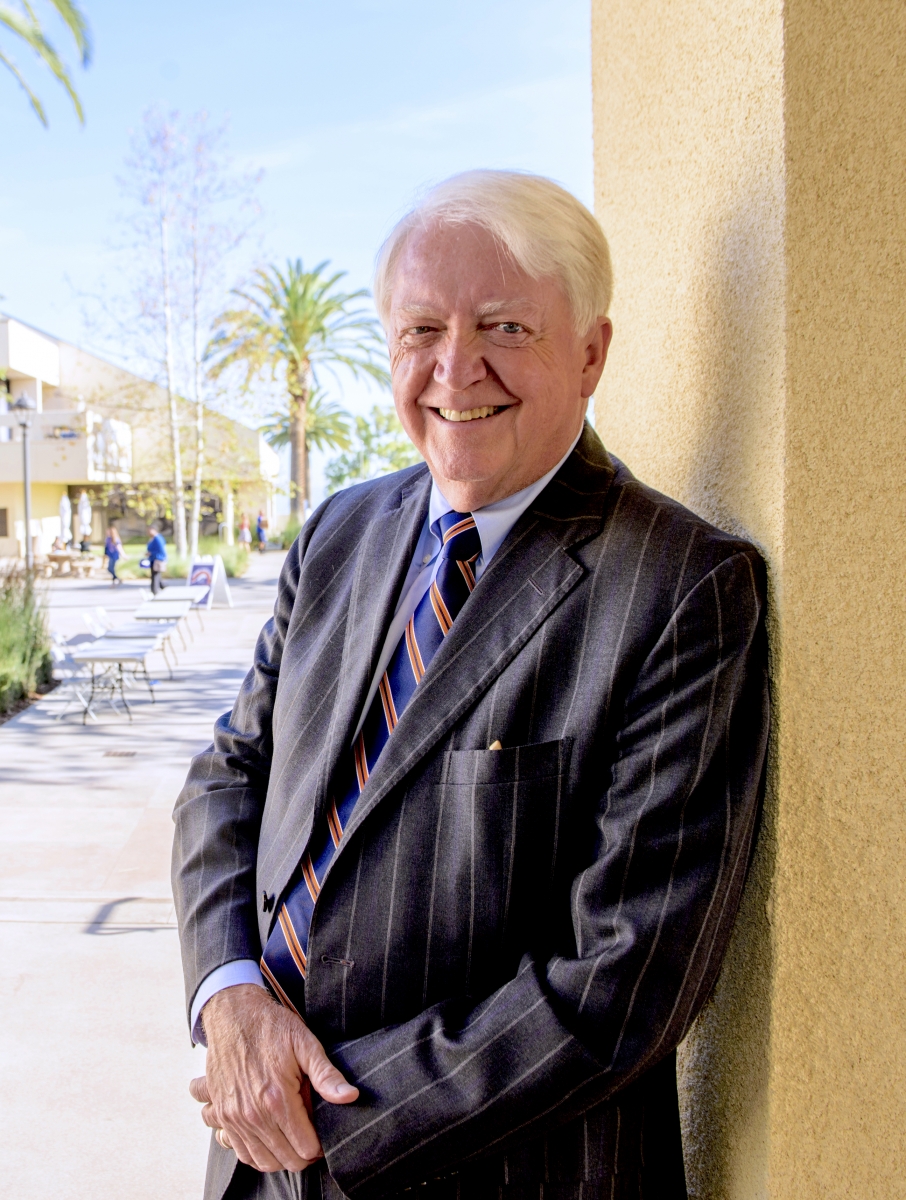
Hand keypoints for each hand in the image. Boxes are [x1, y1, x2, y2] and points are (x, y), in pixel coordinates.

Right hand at [189, 983, 358, 1173]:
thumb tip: (351, 1097)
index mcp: (277, 1098)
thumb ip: (326, 1075)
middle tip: (313, 1136)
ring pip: (264, 1162)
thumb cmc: (272, 1027)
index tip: (325, 1133)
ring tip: (295, 1139)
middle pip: (288, 1160)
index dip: (321, 1144)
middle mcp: (253, 1114)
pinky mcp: (223, 1116)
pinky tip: (272, 1140)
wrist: (233, 1014)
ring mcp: (234, 1118)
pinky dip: (259, 1154)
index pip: (306, 1147)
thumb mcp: (304, 1043)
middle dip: (305, 1153)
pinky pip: (242, 1153)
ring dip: (283, 1157)